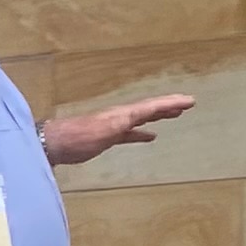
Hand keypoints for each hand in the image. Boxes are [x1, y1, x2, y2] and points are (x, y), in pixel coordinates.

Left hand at [40, 91, 195, 164]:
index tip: (191, 101)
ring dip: (158, 116)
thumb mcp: (108, 128)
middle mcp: (121, 116)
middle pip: (149, 108)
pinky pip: (131, 133)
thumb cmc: (80, 136)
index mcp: (123, 112)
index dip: (171, 103)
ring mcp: (114, 126)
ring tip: (175, 115)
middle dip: (169, 106)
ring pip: (142, 119)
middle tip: (187, 104)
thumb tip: (148, 115)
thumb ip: (127, 122)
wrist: (55, 144)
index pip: (152, 105)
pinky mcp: (107, 138)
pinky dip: (142, 134)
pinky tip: (150, 137)